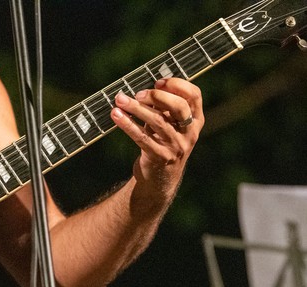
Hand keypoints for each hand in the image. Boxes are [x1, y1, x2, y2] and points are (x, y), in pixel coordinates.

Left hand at [111, 77, 203, 201]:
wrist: (160, 178)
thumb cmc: (163, 143)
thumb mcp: (170, 125)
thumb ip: (165, 108)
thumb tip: (146, 87)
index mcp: (196, 120)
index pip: (194, 96)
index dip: (177, 85)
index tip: (158, 82)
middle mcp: (189, 133)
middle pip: (179, 107)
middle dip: (157, 96)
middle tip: (138, 94)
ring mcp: (176, 146)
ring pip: (157, 122)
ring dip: (136, 108)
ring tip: (120, 100)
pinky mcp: (159, 157)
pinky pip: (142, 138)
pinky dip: (127, 125)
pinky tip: (116, 116)